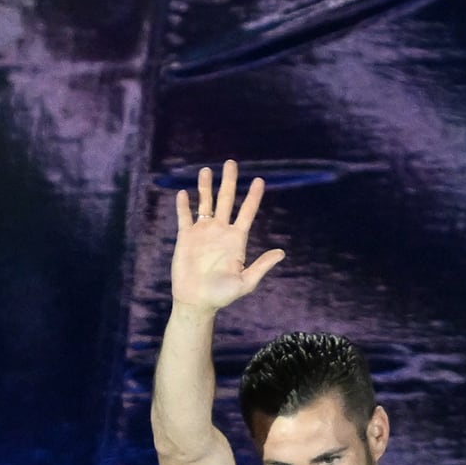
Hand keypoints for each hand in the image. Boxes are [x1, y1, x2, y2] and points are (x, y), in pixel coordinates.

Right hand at [169, 159, 284, 314]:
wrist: (196, 301)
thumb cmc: (221, 295)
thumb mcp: (245, 282)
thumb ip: (261, 266)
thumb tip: (281, 253)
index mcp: (236, 239)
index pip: (247, 212)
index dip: (253, 197)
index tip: (259, 181)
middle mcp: (220, 231)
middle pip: (226, 200)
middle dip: (229, 182)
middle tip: (231, 163)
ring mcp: (203, 232)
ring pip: (205, 203)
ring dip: (205, 187)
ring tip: (206, 170)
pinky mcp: (186, 237)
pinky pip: (184, 216)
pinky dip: (183, 205)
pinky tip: (183, 193)